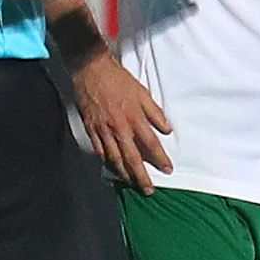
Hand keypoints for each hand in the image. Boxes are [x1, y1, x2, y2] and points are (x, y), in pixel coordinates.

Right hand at [74, 51, 171, 193]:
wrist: (91, 70)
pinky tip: (112, 169)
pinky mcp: (91, 129)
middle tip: (148, 190)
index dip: (160, 159)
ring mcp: (103, 130)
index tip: (167, 169)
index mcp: (134, 117)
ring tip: (131, 184)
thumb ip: (155, 113)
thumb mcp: (142, 92)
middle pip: (132, 158)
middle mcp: (119, 128)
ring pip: (114, 159)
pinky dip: (106, 162)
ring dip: (124, 174)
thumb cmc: (118, 79)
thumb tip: (167, 130)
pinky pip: (100, 151)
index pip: (151, 144)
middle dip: (141, 176)